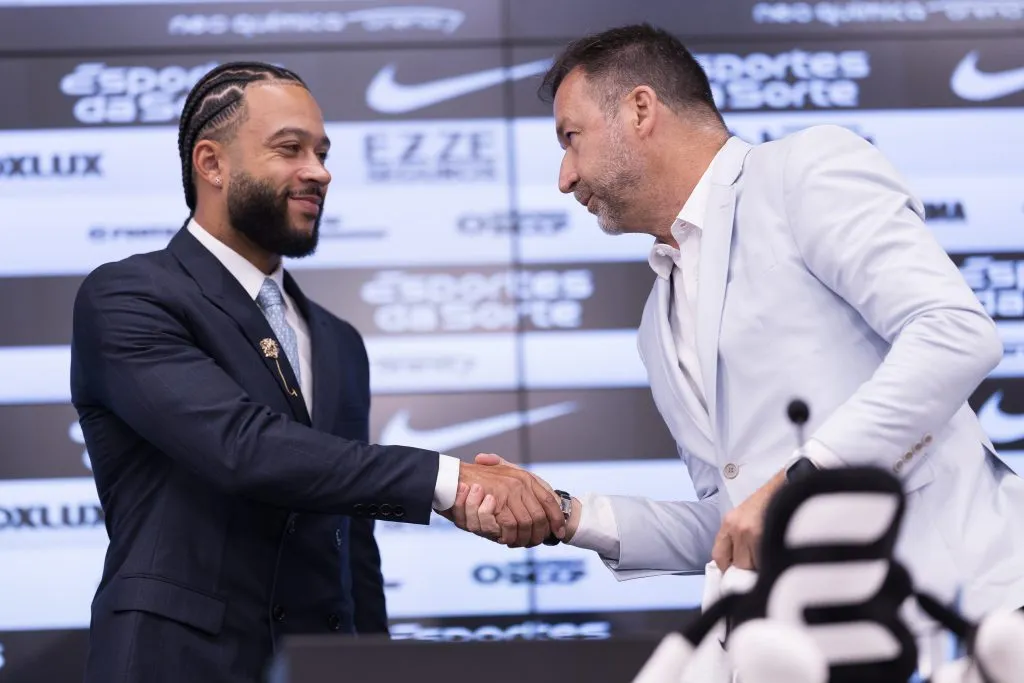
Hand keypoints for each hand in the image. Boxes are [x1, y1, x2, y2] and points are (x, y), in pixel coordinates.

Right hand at [466, 454, 581, 544]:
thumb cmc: (480, 478)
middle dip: (539, 535)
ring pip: (527, 524)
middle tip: (534, 543)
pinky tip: (506, 539)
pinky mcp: (498, 500)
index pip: (550, 501)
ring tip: (520, 543)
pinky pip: (511, 525)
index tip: (559, 532)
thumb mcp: (505, 476)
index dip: (556, 519)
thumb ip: (521, 487)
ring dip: (524, 539)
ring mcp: (510, 491)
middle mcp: (521, 483)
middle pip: (540, 517)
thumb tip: (546, 504)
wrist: (456, 475)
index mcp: (526, 478)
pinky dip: (510, 536)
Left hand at [711, 470, 785, 571]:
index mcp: (729, 523)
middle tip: (757, 566)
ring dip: (762, 567)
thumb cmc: (768, 503)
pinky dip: (773, 564)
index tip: (736, 574)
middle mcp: (738, 528)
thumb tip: (735, 567)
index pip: (719, 556)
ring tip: (770, 559)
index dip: (728, 568)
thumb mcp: (743, 517)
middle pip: (738, 565)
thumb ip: (737, 539)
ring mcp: (755, 533)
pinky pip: (769, 561)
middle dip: (747, 569)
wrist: (788, 486)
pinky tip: (778, 557)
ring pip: (754, 566)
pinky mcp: (772, 536)